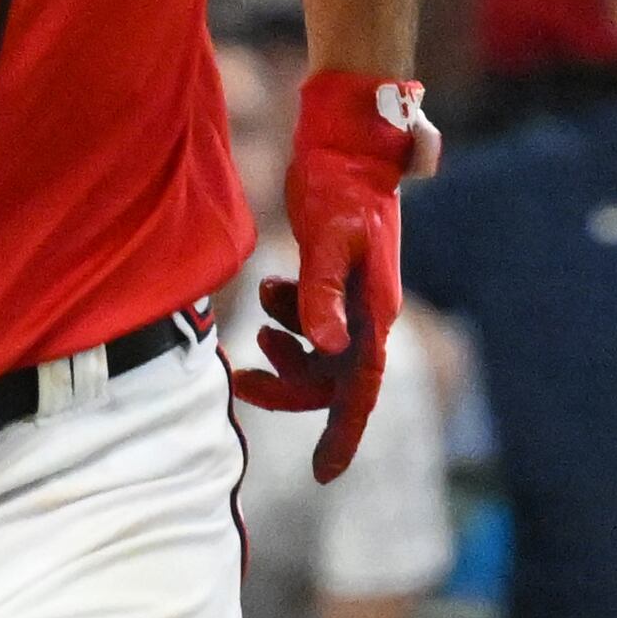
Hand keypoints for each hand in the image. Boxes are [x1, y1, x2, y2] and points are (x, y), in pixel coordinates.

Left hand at [228, 72, 435, 481]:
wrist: (348, 143)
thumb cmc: (342, 187)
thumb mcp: (328, 239)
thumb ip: (321, 293)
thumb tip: (325, 349)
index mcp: (375, 312)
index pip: (361, 388)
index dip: (343, 433)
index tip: (324, 475)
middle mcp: (369, 314)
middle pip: (332, 382)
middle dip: (288, 390)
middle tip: (241, 381)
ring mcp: (353, 301)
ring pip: (318, 357)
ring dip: (284, 354)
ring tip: (255, 328)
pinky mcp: (335, 284)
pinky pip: (311, 326)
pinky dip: (286, 320)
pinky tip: (269, 291)